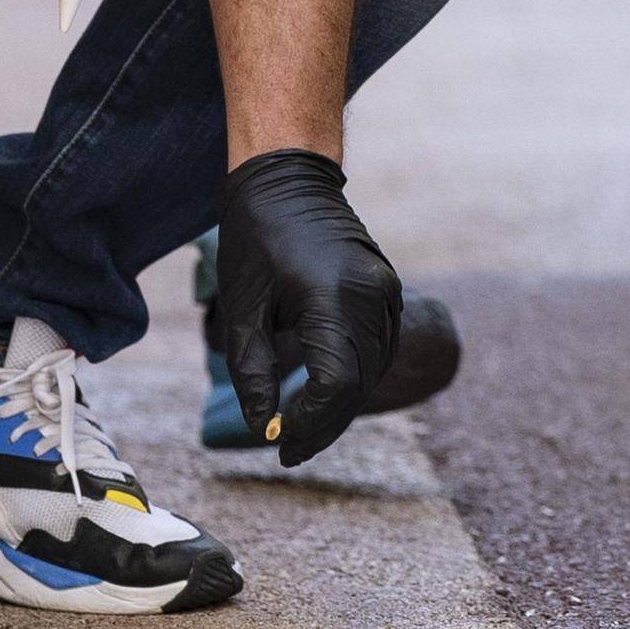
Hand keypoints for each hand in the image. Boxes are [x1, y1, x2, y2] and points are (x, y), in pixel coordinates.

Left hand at [208, 147, 408, 466]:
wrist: (287, 177)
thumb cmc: (256, 236)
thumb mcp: (243, 307)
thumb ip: (253, 371)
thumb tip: (264, 425)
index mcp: (334, 297)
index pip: (335, 383)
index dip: (309, 422)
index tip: (278, 441)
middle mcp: (371, 295)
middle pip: (360, 383)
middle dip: (325, 424)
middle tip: (288, 450)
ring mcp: (385, 291)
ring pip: (374, 370)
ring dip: (343, 405)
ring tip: (303, 431)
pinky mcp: (386, 289)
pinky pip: (379, 347)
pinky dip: (356, 377)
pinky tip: (327, 395)